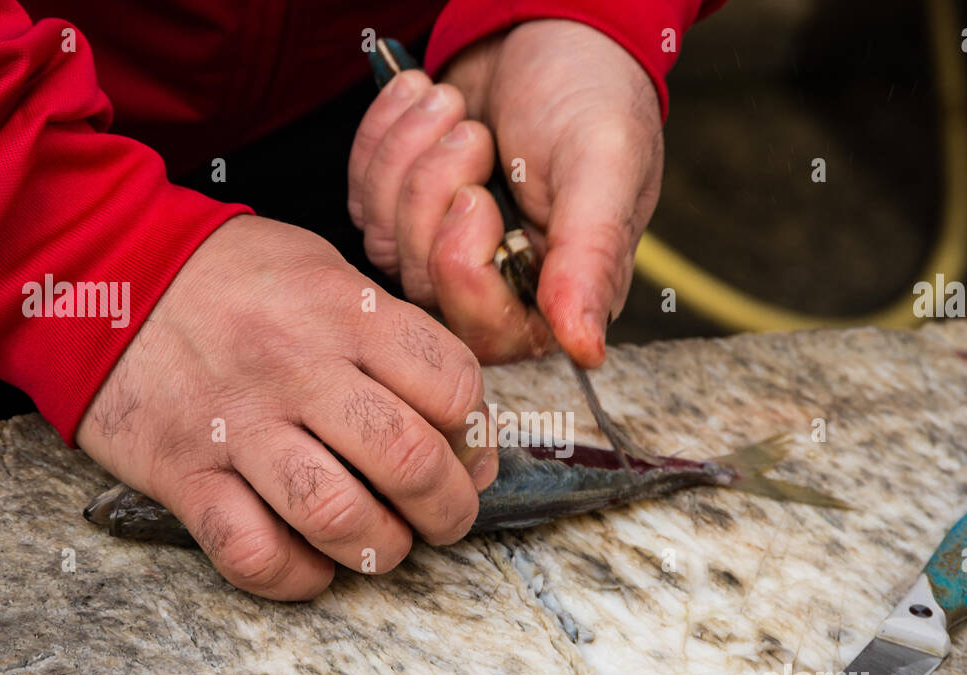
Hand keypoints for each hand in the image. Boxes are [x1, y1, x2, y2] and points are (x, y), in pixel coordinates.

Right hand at [76, 215, 497, 599]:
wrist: (101, 265)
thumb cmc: (233, 277)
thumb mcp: (325, 271)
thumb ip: (394, 339)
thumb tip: (461, 432)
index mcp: (345, 311)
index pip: (452, 385)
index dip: (477, 435)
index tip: (468, 454)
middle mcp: (298, 369)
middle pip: (408, 460)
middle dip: (449, 509)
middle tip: (446, 517)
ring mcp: (237, 425)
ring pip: (337, 517)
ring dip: (380, 549)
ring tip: (384, 542)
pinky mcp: (183, 473)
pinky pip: (251, 553)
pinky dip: (295, 576)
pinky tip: (310, 564)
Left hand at [347, 20, 663, 367]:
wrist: (551, 28)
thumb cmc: (592, 94)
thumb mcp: (603, 168)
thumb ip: (591, 260)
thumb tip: (588, 349)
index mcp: (559, 290)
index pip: (487, 331)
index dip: (461, 269)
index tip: (475, 197)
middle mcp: (501, 283)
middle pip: (425, 287)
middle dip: (431, 196)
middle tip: (474, 134)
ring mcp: (446, 249)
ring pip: (386, 242)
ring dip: (407, 157)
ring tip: (453, 105)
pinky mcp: (408, 212)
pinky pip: (362, 199)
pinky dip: (384, 138)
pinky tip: (423, 100)